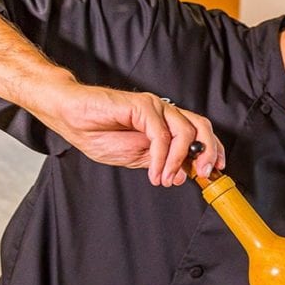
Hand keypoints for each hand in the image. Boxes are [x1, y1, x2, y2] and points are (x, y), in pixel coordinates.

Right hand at [0, 0, 224, 186]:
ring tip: (166, 179)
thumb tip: (183, 175)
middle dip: (208, 154)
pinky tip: (154, 172)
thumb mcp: (135, 158)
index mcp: (168, 124)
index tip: (214, 173)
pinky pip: (161, 134)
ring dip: (179, 161)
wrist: (69, 115)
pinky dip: (161, 157)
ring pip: (186, 132)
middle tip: (200, 175)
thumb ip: (160, 163)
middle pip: (202, 128)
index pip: (202, 133)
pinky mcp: (142, 105)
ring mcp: (155, 107)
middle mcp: (166, 113)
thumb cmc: (98, 133)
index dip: (214, 151)